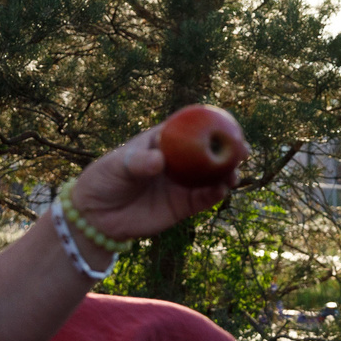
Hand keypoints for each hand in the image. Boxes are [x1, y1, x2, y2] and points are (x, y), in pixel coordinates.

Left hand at [67, 124, 234, 244]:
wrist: (97, 216)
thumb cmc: (104, 180)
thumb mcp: (117, 166)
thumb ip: (138, 163)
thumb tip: (160, 162)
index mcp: (163, 142)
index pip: (191, 127)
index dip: (212, 124)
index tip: (229, 124)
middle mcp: (177, 161)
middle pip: (209, 152)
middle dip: (229, 150)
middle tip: (243, 150)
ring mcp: (181, 184)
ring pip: (211, 177)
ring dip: (226, 174)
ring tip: (233, 175)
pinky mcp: (182, 206)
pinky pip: (203, 199)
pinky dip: (215, 195)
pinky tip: (221, 192)